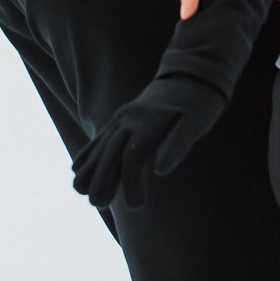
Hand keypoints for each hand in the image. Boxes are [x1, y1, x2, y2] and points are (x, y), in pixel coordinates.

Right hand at [71, 74, 225, 208]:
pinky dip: (88, 155)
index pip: (133, 155)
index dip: (131, 182)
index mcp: (151, 122)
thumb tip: (160, 170)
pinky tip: (78, 172)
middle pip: (110, 152)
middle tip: (99, 205)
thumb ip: (180, 144)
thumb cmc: (200, 102)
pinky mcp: (120, 120)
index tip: (136, 206)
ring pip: (100, 146)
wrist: (189, 74)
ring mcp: (122, 118)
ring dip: (90, 171)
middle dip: (102, 180)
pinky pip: (99, 138)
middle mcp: (130, 119)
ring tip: (84, 194)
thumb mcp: (199, 120)